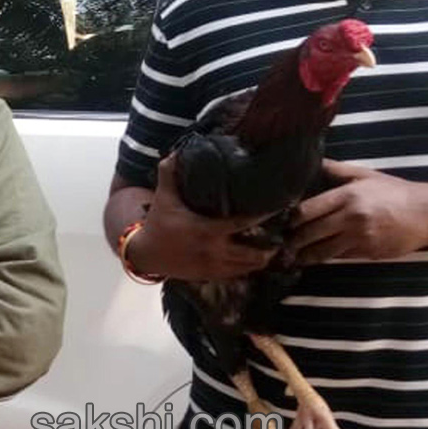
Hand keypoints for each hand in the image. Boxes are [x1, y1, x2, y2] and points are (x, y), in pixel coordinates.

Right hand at [128, 155, 279, 280]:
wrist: (145, 254)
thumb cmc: (157, 223)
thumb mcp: (163, 197)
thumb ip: (169, 174)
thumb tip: (176, 152)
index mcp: (205, 230)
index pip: (241, 224)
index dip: (262, 218)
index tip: (278, 211)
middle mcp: (213, 251)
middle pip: (251, 254)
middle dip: (268, 249)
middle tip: (282, 238)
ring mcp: (212, 266)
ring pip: (246, 268)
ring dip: (261, 261)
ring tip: (273, 251)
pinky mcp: (209, 276)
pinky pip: (236, 276)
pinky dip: (247, 270)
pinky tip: (255, 263)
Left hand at [290, 160, 427, 262]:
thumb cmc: (394, 192)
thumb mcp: (365, 175)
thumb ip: (336, 169)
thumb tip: (312, 160)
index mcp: (347, 196)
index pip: (307, 210)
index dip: (289, 218)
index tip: (278, 221)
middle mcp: (351, 218)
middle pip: (310, 233)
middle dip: (291, 240)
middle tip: (276, 243)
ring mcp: (360, 238)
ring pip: (322, 251)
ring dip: (303, 255)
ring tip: (288, 257)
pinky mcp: (369, 253)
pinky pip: (340, 257)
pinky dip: (326, 257)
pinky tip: (314, 258)